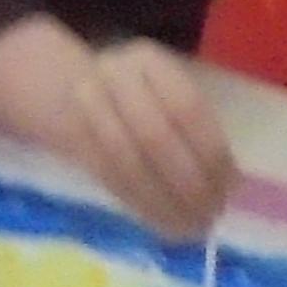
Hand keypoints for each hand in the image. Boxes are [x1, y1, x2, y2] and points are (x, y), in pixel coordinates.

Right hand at [0, 18, 236, 238]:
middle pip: (156, 136)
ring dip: (163, 201)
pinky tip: (162, 223)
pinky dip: (139, 204)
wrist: (56, 84)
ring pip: (129, 160)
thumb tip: (230, 185)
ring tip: (189, 227)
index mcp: (148, 59)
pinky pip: (109, 176)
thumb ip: (192, 131)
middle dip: (188, 182)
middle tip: (211, 214)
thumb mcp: (161, 93)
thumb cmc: (130, 97)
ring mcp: (85, 103)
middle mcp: (114, 74)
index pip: (187, 108)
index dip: (211, 152)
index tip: (231, 187)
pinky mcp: (71, 138)